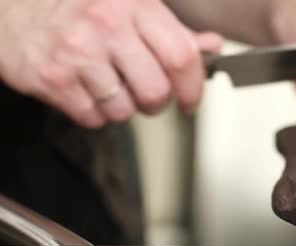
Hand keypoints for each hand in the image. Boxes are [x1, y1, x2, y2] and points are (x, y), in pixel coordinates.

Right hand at [0, 0, 222, 127]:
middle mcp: (106, 25)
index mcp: (134, 3)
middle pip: (156, 91)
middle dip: (157, 103)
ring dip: (123, 107)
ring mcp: (77, 53)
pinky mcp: (53, 79)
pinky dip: (95, 112)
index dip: (193, 87)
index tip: (192, 100)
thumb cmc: (75, 5)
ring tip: (107, 84)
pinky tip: (85, 89)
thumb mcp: (129, 5)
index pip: (181, 56)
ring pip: (125, 110)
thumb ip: (172, 29)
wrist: (10, 7)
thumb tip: (210, 46)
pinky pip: (94, 118)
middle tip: (147, 95)